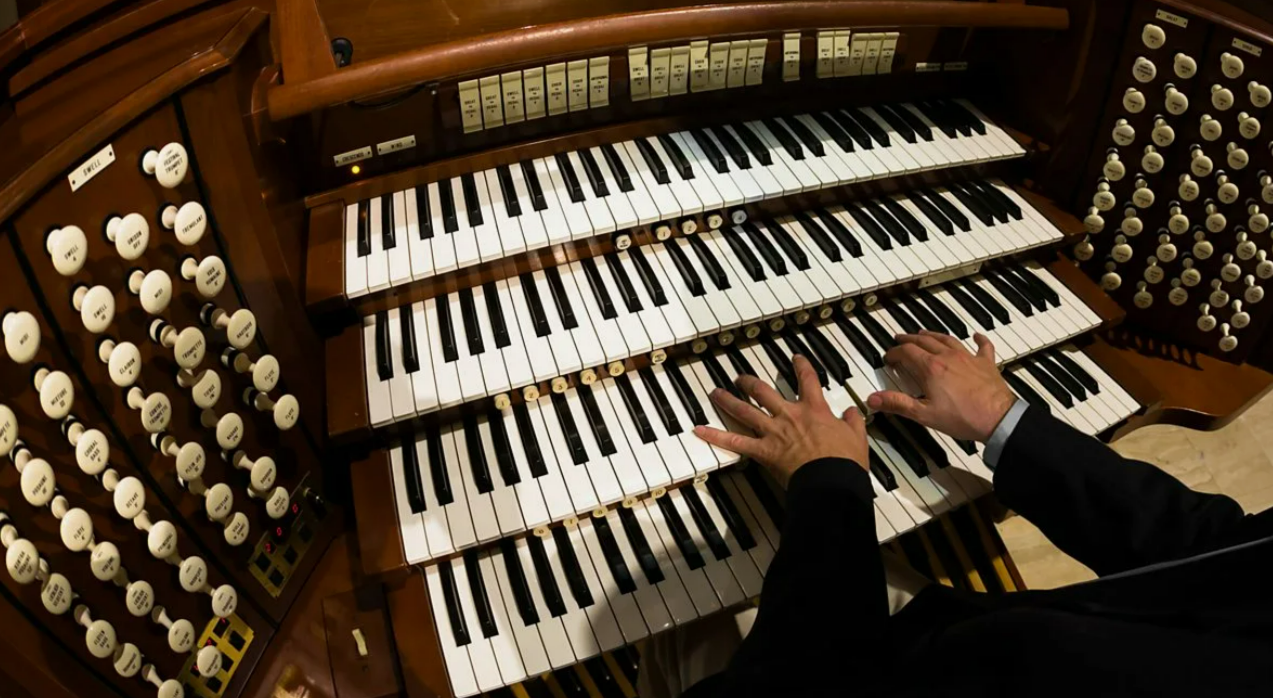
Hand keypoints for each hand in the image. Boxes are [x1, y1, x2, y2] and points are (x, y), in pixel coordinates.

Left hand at [693, 355, 867, 487]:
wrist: (832, 481)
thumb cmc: (845, 462)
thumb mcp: (856, 437)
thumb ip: (853, 422)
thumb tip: (853, 412)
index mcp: (814, 410)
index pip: (807, 380)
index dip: (801, 366)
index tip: (796, 358)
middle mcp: (789, 415)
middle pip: (764, 391)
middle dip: (750, 383)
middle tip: (741, 378)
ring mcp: (773, 432)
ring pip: (745, 410)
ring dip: (728, 400)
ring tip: (715, 392)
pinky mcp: (763, 451)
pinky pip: (735, 442)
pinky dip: (715, 436)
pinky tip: (699, 430)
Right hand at [866, 330, 1016, 441]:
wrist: (998, 418)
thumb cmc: (963, 417)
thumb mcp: (924, 414)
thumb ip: (897, 404)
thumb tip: (874, 398)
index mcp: (931, 368)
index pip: (907, 352)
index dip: (894, 353)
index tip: (889, 358)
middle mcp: (948, 357)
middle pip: (924, 342)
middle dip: (909, 340)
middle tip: (901, 340)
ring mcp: (968, 358)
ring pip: (947, 339)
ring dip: (933, 335)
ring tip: (924, 334)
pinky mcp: (986, 364)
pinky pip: (982, 346)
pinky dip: (978, 339)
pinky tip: (976, 335)